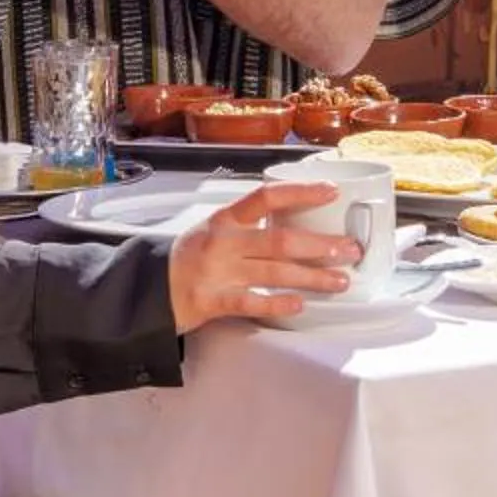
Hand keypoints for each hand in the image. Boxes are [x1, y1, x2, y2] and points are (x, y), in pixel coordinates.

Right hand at [167, 182, 355, 329]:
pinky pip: (252, 302)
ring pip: (274, 272)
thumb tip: (296, 223)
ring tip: (339, 281)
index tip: (331, 192)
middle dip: (320, 245)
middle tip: (350, 248)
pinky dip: (278, 304)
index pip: (267, 197)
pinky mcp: (212, 301)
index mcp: (225, 219)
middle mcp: (223, 242)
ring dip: (312, 277)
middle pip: (280, 239)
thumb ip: (248, 227)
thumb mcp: (213, 231)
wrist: (146, 290)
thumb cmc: (186, 259)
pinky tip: (300, 305)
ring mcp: (218, 272)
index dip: (301, 192)